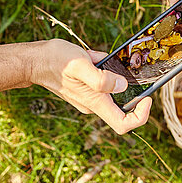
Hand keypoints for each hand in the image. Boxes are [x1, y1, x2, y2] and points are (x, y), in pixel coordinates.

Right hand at [30, 39, 151, 133]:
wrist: (34, 61)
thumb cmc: (55, 61)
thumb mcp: (80, 64)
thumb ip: (100, 78)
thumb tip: (122, 86)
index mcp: (95, 102)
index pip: (124, 124)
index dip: (141, 115)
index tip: (146, 97)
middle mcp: (93, 104)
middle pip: (122, 108)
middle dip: (128, 87)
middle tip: (124, 68)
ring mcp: (89, 98)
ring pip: (112, 92)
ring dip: (114, 75)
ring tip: (98, 60)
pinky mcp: (85, 90)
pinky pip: (103, 83)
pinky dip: (105, 70)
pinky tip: (92, 58)